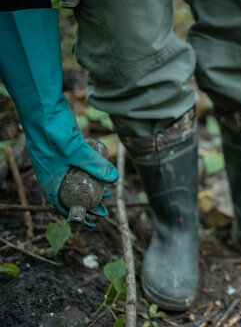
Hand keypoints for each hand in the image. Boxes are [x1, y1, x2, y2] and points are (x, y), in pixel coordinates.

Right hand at [0, 8, 117, 226]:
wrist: (41, 105)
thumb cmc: (52, 130)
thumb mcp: (77, 151)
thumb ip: (95, 165)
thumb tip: (115, 179)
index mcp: (49, 179)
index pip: (60, 206)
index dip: (76, 215)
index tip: (93, 221)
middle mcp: (51, 172)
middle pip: (70, 194)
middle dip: (88, 202)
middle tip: (106, 207)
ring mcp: (56, 160)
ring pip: (73, 179)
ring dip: (89, 186)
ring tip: (106, 189)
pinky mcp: (62, 148)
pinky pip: (75, 165)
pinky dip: (86, 170)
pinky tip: (100, 168)